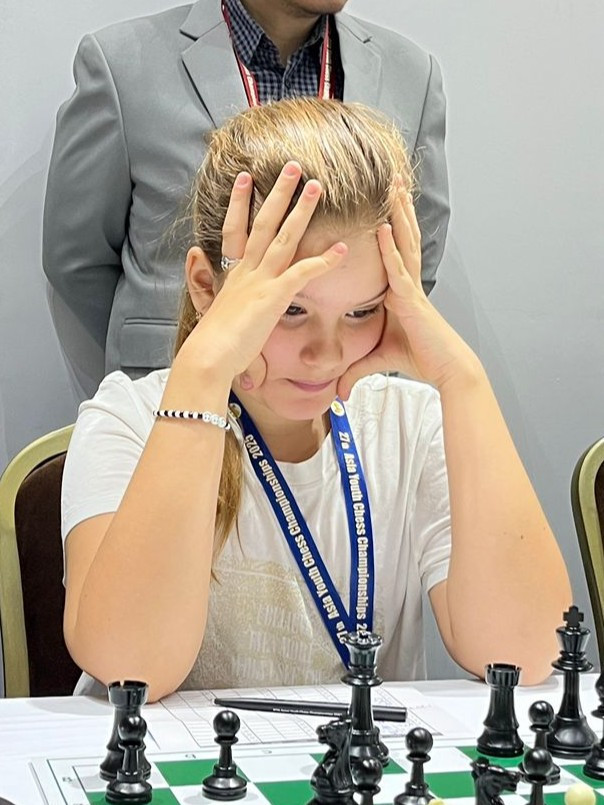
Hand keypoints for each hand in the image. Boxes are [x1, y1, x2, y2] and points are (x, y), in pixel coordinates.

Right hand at [189, 162, 346, 386]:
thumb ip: (215, 287)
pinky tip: (342, 249)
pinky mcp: (273, 297)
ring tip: (317, 186)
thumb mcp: (215, 308)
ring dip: (302, 211)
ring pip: (284, 237)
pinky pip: (302, 273)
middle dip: (279, 193)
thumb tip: (199, 265)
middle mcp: (247, 271)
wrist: (208, 356)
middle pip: (264, 222)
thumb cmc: (214, 342)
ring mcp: (260, 281)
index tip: (247, 177)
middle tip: (294, 167)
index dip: (241, 202)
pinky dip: (323, 261)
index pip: (236, 228)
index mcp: (234, 274)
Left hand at [337, 187, 476, 398]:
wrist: (447, 369)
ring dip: (398, 215)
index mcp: (400, 290)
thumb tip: (340, 390)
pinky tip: (385, 227)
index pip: (394, 250)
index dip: (391, 225)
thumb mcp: (379, 360)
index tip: (383, 203)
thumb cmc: (421, 359)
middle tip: (392, 179)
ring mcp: (411, 288)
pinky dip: (391, 249)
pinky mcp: (412, 300)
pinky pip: (398, 269)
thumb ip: (358, 369)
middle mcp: (407, 283)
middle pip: (402, 237)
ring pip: (403, 244)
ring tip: (393, 187)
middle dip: (398, 208)